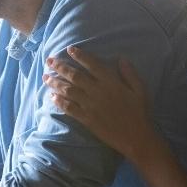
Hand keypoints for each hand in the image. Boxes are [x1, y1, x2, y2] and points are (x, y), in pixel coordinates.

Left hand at [43, 46, 157, 158]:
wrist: (136, 137)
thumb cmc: (140, 112)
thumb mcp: (140, 90)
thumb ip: (130, 73)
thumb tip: (121, 58)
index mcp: (111, 82)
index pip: (92, 64)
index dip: (80, 55)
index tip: (69, 49)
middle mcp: (98, 91)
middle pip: (75, 76)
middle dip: (60, 67)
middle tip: (49, 61)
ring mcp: (90, 105)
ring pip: (68, 91)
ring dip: (55, 83)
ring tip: (45, 77)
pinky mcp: (86, 119)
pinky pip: (69, 108)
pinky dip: (59, 102)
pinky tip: (52, 97)